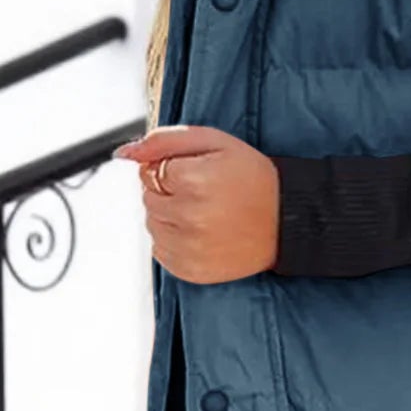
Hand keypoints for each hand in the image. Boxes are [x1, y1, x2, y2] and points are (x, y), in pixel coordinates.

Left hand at [113, 125, 279, 283]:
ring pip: (152, 224)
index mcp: (194, 181)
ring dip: (170, 217)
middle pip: (148, 199)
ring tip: (203, 214)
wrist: (286, 221)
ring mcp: (190, 248)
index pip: (150, 171)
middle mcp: (189, 217)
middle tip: (203, 194)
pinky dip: (174, 241)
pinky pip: (160, 251)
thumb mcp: (214, 142)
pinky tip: (201, 234)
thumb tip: (124, 154)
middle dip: (168, 193)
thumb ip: (164, 141)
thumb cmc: (252, 178)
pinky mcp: (191, 270)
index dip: (172, 169)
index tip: (197, 174)